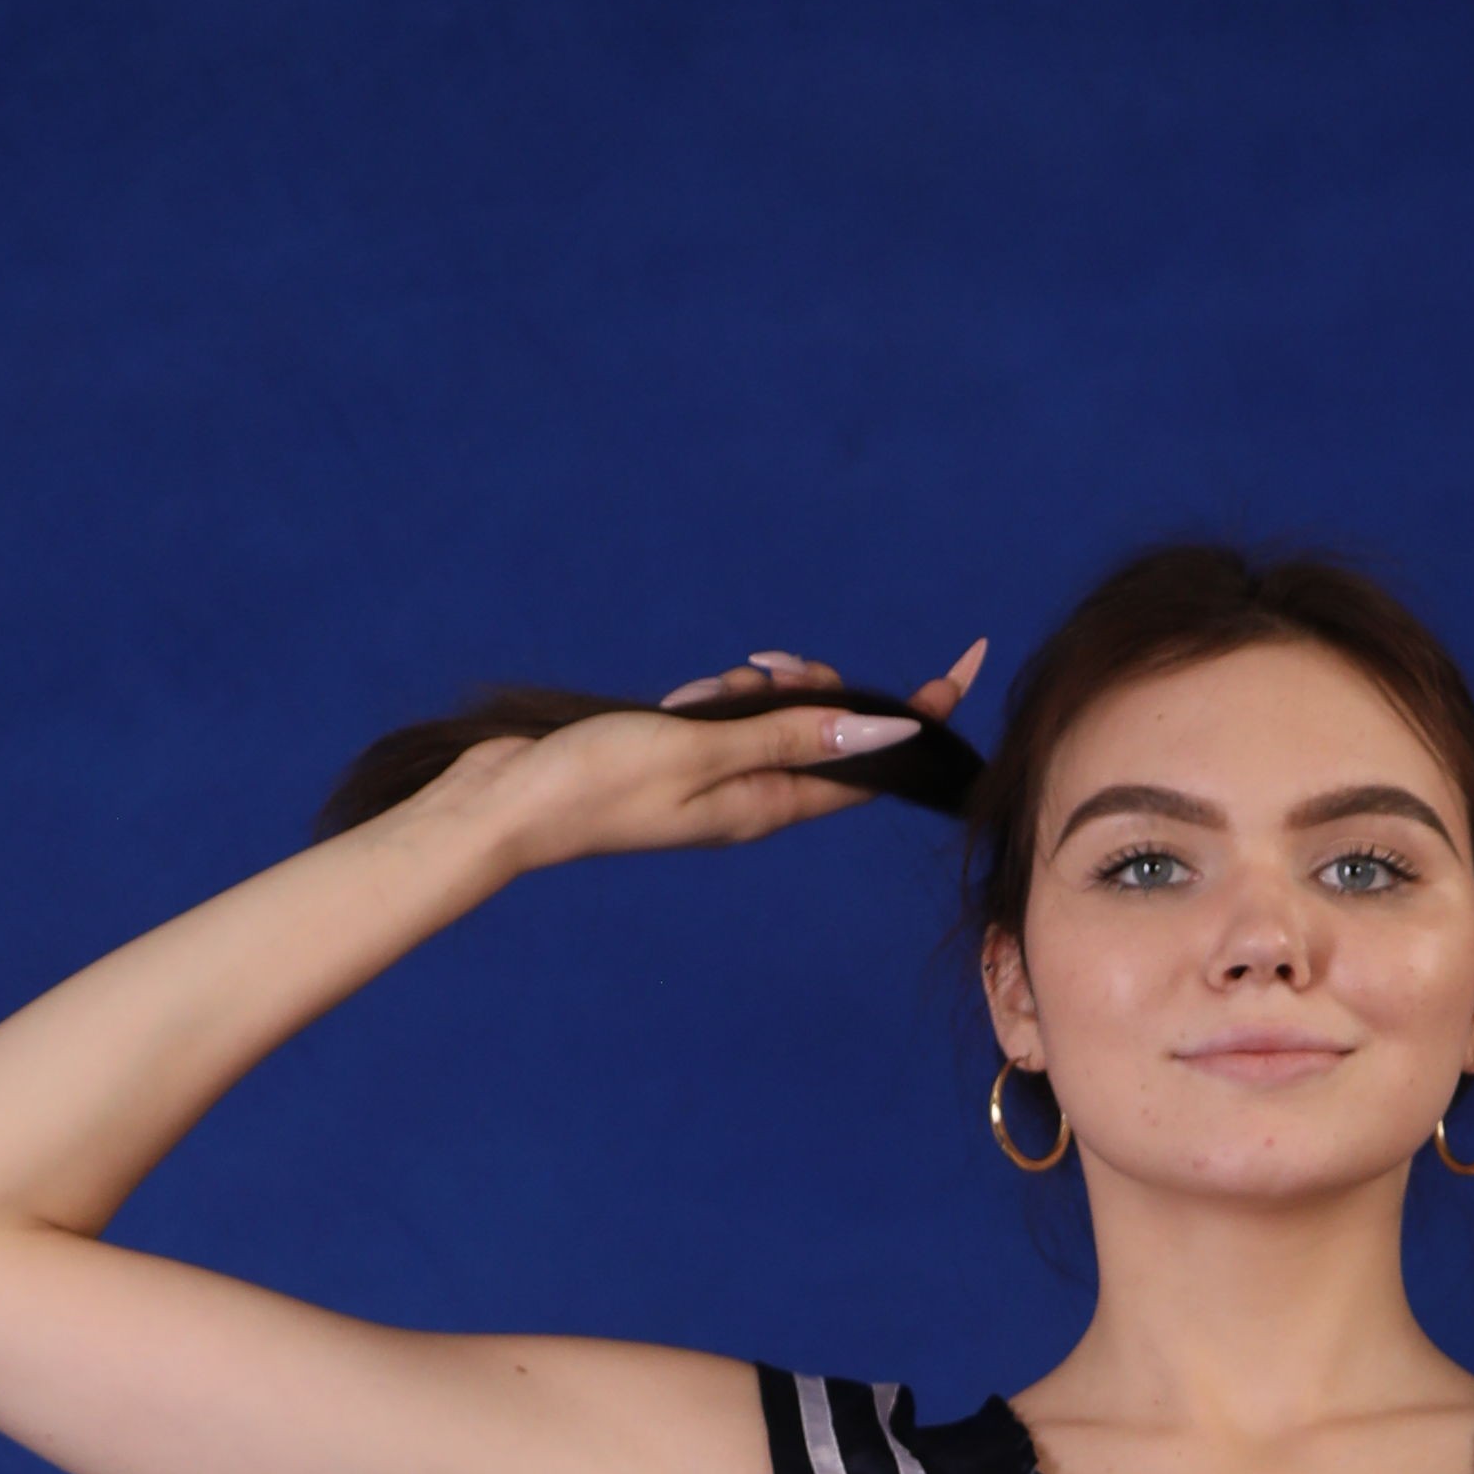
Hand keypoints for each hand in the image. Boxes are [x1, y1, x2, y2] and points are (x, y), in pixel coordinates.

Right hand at [459, 639, 986, 870]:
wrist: (509, 808)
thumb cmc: (597, 786)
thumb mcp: (703, 752)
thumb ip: (793, 736)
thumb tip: (887, 727)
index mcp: (771, 807)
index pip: (872, 765)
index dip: (921, 714)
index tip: (964, 666)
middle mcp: (755, 798)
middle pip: (827, 730)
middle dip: (813, 686)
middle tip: (767, 673)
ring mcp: (719, 780)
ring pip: (775, 715)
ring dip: (753, 688)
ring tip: (704, 695)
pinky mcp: (684, 759)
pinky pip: (728, 716)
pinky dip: (715, 697)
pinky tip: (680, 700)